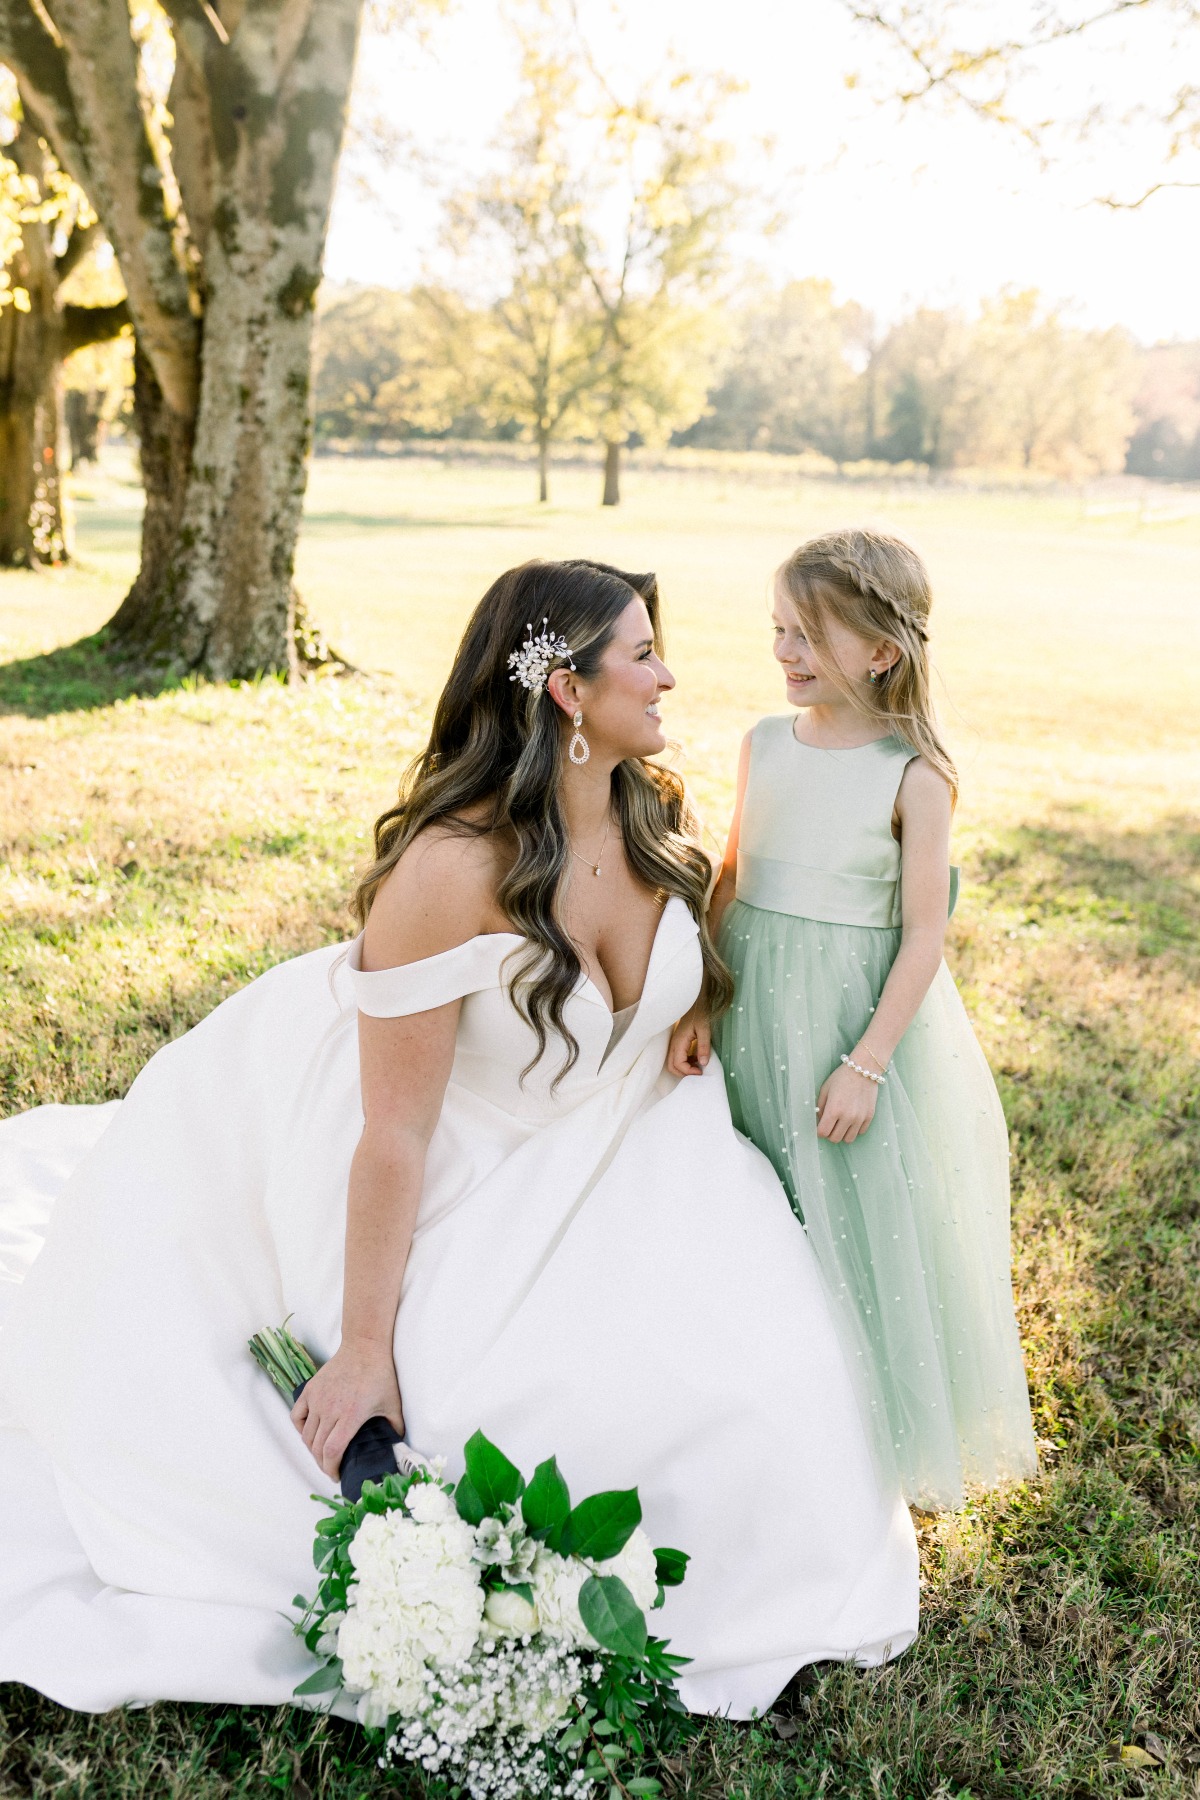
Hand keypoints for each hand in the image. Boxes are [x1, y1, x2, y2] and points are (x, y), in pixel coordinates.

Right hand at [290, 1340, 403, 1479]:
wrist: (365, 1346)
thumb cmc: (380, 1375)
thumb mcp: (392, 1404)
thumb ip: (394, 1428)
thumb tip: (396, 1448)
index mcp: (350, 1415)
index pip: (331, 1452)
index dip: (331, 1470)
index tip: (336, 1476)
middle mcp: (330, 1409)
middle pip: (317, 1448)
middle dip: (323, 1464)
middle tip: (331, 1469)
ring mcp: (317, 1399)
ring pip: (306, 1435)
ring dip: (312, 1450)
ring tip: (322, 1455)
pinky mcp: (310, 1390)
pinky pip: (297, 1416)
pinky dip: (300, 1429)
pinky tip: (310, 1434)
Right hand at [666, 1007, 710, 1076]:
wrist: (694, 1003)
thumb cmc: (700, 1014)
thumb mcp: (705, 1030)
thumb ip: (704, 1047)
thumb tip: (703, 1063)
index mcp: (679, 1042)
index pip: (678, 1064)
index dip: (688, 1071)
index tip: (701, 1071)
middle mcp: (673, 1045)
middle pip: (671, 1067)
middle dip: (683, 1073)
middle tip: (698, 1072)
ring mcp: (674, 1044)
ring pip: (672, 1064)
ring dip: (684, 1069)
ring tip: (697, 1066)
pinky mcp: (677, 1044)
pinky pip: (677, 1058)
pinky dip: (685, 1063)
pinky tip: (696, 1059)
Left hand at [816, 1062, 878, 1143]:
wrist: (864, 1069)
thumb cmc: (841, 1077)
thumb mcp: (825, 1089)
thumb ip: (820, 1107)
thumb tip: (820, 1121)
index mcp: (834, 1110)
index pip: (823, 1133)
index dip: (819, 1131)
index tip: (820, 1126)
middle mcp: (847, 1117)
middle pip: (835, 1139)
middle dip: (830, 1134)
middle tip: (830, 1125)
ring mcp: (860, 1118)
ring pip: (848, 1139)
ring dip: (842, 1133)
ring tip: (841, 1124)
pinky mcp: (869, 1117)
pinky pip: (860, 1132)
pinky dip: (854, 1129)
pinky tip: (852, 1119)